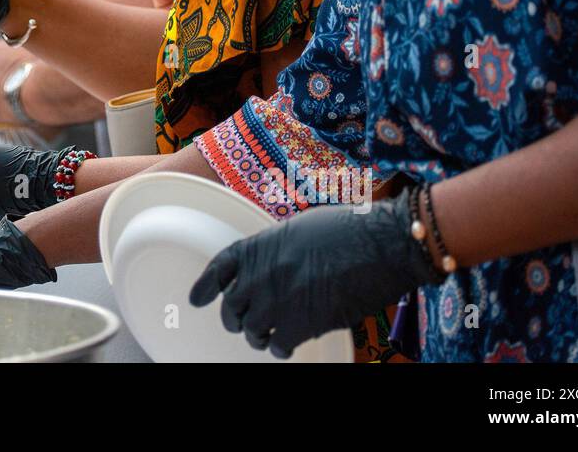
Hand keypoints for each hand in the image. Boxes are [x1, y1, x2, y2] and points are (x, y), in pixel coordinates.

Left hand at [189, 190, 440, 357]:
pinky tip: (290, 344)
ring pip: (251, 331)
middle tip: (243, 325)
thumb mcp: (301, 229)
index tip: (196, 300)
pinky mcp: (300, 323)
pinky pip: (278, 345)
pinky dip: (281, 348)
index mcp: (261, 245)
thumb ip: (279, 250)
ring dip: (259, 336)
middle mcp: (262, 272)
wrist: (381, 244)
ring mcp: (278, 299)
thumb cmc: (350, 230)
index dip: (206, 286)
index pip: (220, 268)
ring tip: (270, 336)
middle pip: (231, 307)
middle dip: (235, 319)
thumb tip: (275, 270)